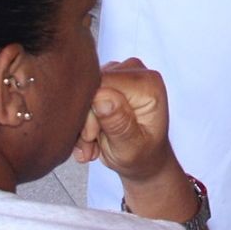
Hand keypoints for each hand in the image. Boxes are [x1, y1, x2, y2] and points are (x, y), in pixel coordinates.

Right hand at [73, 59, 174, 184]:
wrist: (144, 159)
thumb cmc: (142, 154)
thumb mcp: (131, 147)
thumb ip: (118, 122)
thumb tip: (100, 96)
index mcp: (148, 84)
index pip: (102, 83)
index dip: (89, 110)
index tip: (91, 136)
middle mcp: (136, 71)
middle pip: (90, 86)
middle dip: (85, 120)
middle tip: (91, 144)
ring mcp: (120, 72)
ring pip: (83, 93)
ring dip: (82, 124)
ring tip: (92, 144)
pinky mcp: (107, 79)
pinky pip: (82, 96)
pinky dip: (82, 121)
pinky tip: (91, 137)